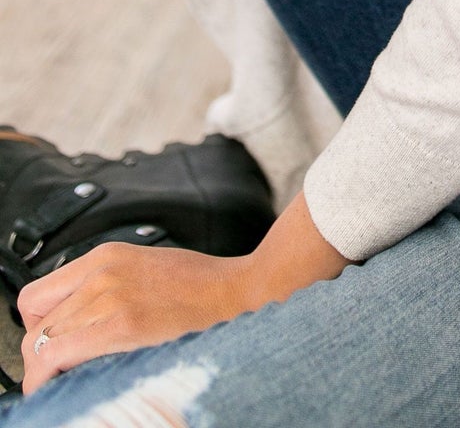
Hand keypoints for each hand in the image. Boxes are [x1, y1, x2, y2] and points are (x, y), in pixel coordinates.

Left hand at [16, 240, 250, 392]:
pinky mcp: (120, 325)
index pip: (36, 297)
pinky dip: (49, 379)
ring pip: (40, 343)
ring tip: (68, 383)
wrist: (241, 294)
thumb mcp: (145, 270)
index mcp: (106, 256)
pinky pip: (55, 357)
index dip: (38, 327)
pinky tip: (68, 387)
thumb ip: (107, 286)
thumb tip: (76, 322)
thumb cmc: (202, 288)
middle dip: (41, 354)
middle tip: (59, 373)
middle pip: (35, 323)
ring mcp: (109, 297)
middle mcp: (101, 272)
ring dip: (46, 370)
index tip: (51, 347)